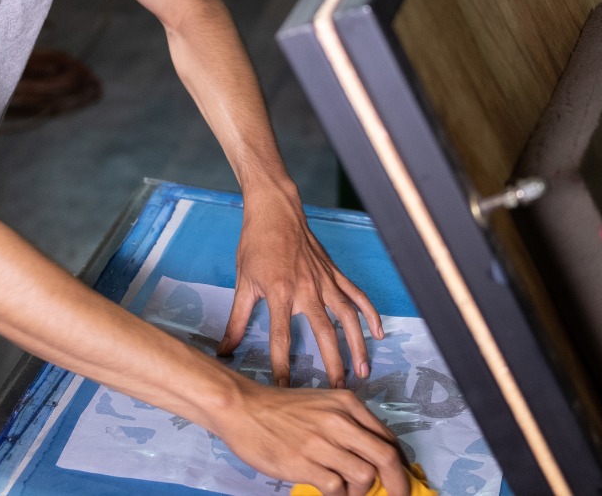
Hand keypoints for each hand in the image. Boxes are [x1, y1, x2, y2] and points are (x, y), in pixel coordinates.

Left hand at [217, 189, 383, 387]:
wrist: (275, 210)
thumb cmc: (255, 244)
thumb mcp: (243, 283)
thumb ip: (237, 320)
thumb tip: (224, 350)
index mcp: (280, 292)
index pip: (281, 337)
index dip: (282, 365)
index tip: (285, 389)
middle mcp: (307, 288)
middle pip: (324, 333)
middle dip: (332, 364)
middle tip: (337, 391)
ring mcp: (325, 280)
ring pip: (347, 317)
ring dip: (357, 345)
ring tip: (362, 371)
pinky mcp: (334, 272)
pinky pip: (356, 295)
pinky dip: (369, 313)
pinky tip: (377, 333)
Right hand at [218, 380, 409, 495]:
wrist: (243, 408)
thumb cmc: (281, 408)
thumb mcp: (322, 404)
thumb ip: (349, 425)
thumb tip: (374, 454)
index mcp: (347, 403)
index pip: (388, 438)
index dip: (401, 463)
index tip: (401, 477)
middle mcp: (339, 420)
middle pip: (386, 458)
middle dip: (398, 484)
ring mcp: (321, 442)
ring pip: (365, 476)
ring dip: (361, 492)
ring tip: (348, 492)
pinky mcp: (304, 463)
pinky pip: (336, 489)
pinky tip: (328, 490)